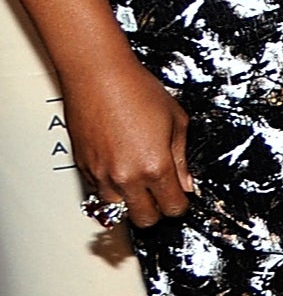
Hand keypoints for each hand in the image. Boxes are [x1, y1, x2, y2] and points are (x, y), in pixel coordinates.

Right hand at [65, 49, 191, 227]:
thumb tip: (186, 183)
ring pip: (118, 210)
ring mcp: (101, 175)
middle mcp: (125, 176)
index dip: (181, 204)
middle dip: (157, 211)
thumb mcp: (176, 122)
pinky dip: (110, 189)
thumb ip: (181, 158)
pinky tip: (120, 171)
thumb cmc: (136, 90)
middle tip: (162, 195)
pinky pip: (98, 193)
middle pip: (144, 219)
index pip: (173, 208)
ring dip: (130, 202)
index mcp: (155, 166)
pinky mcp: (83, 168)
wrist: (98, 76)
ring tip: (139, 183)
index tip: (182, 197)